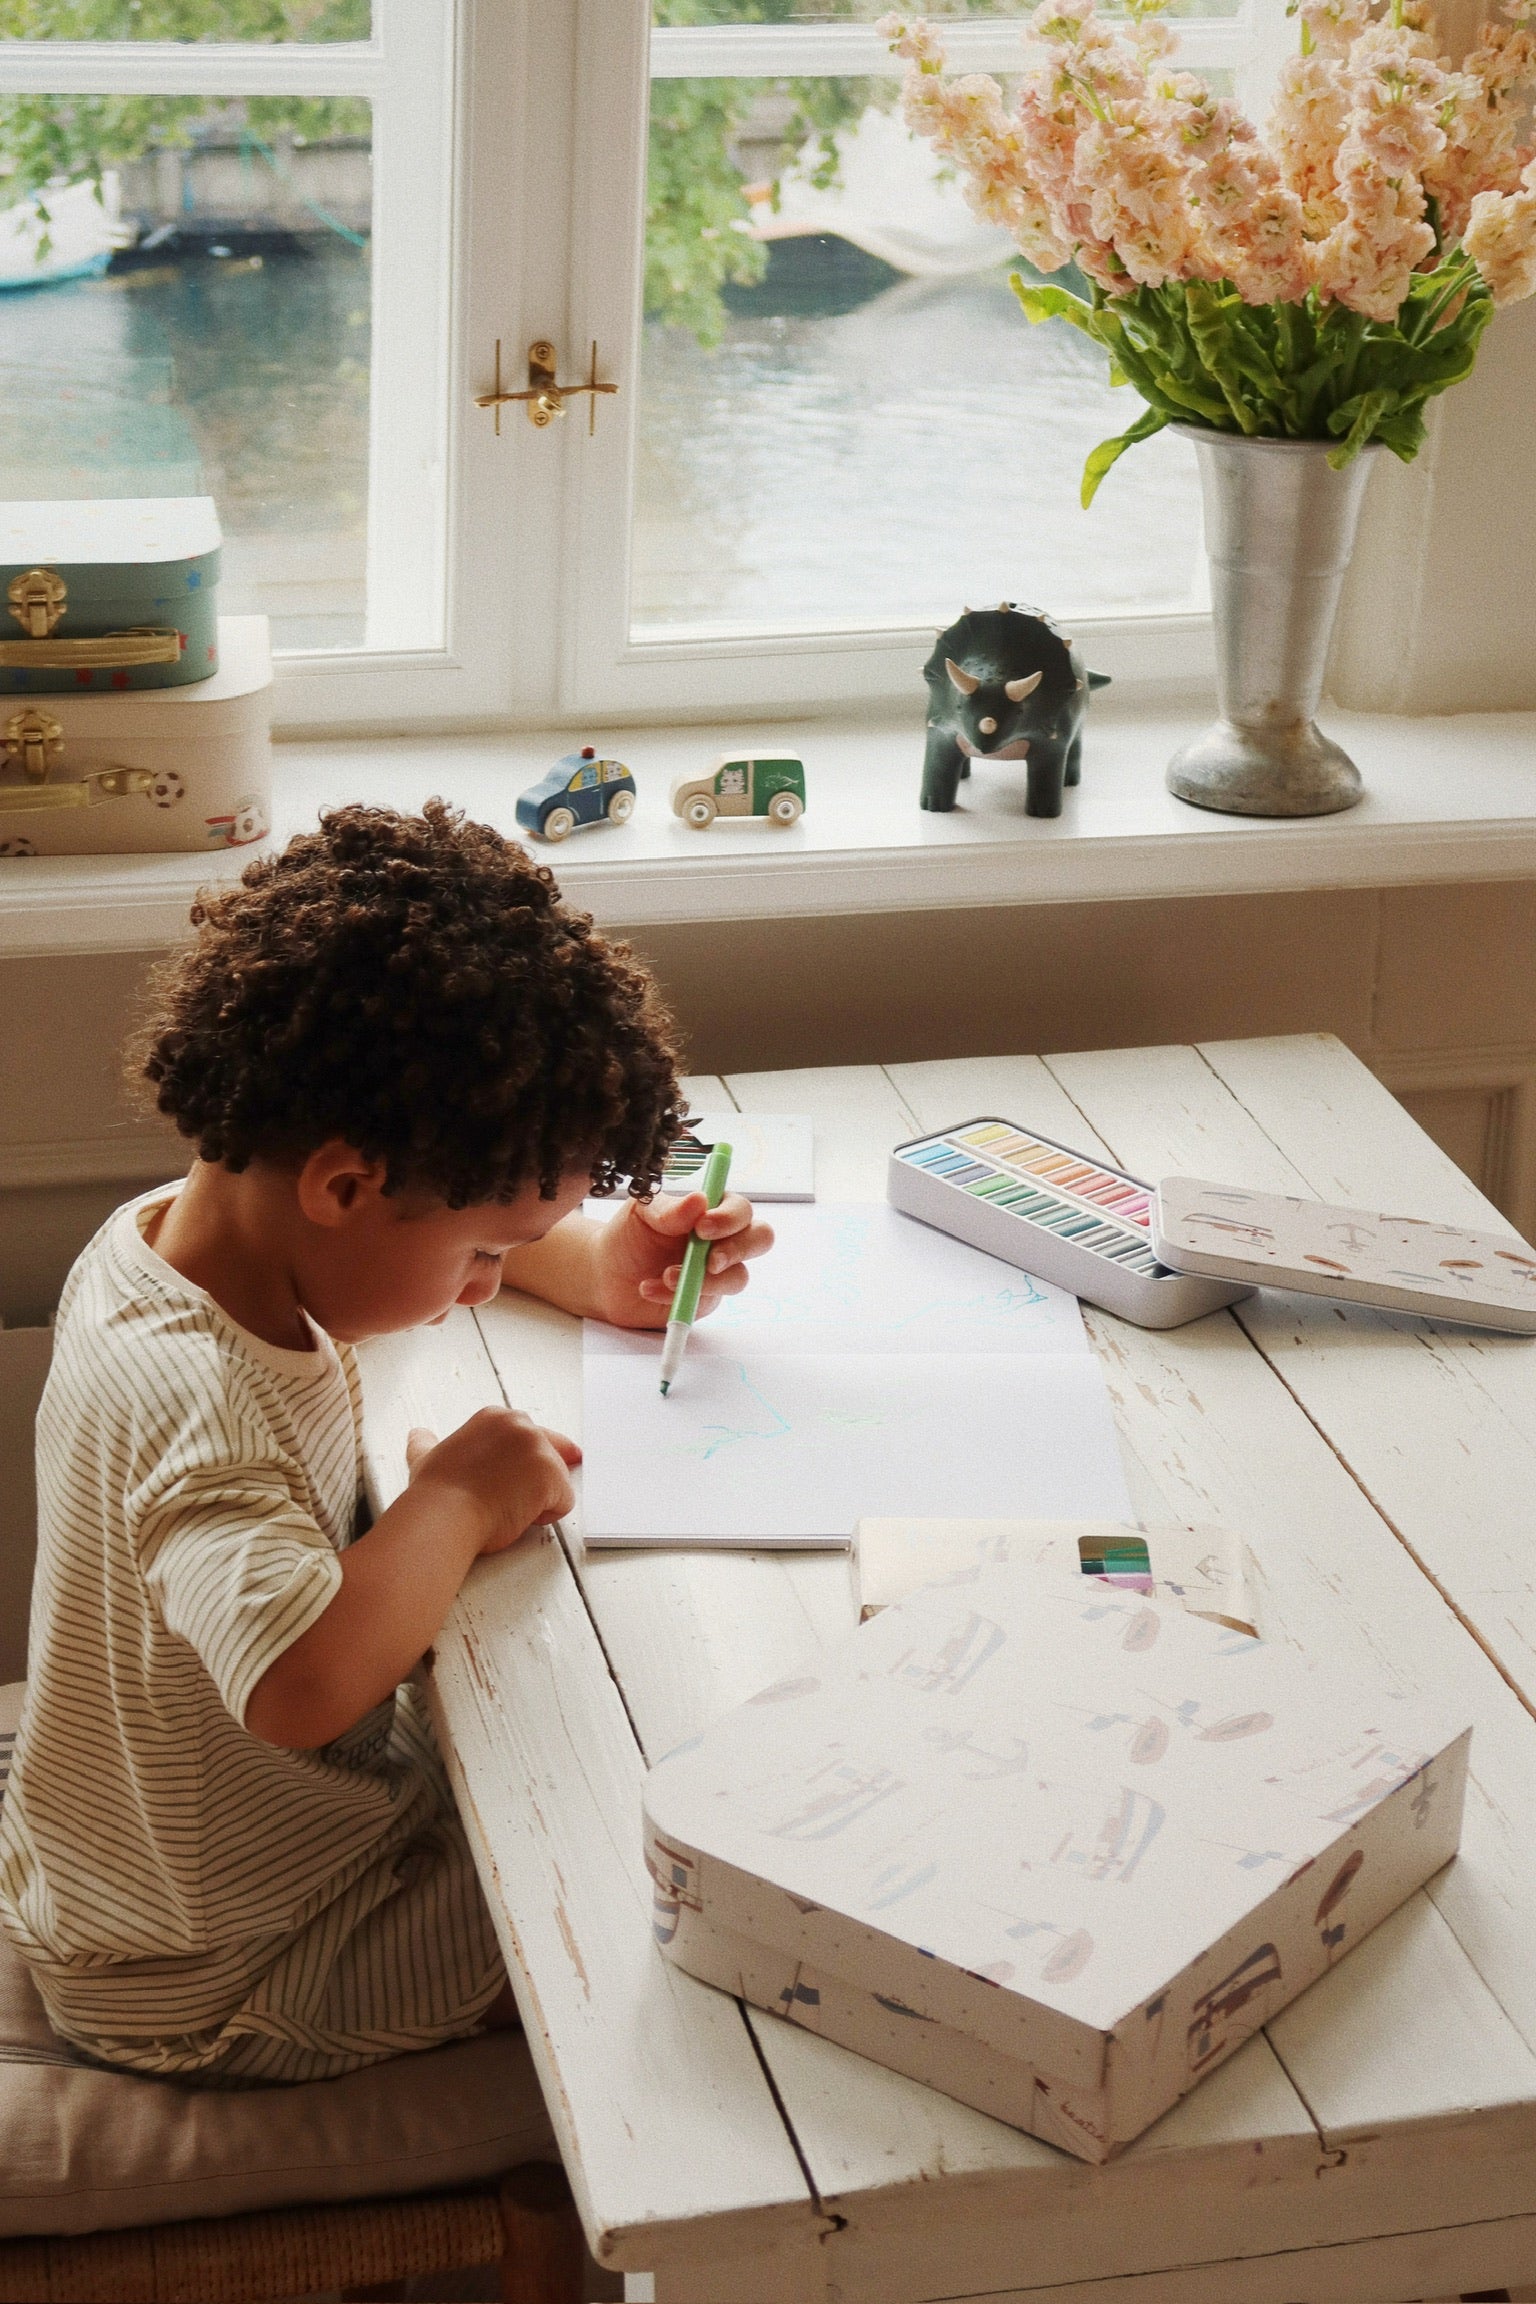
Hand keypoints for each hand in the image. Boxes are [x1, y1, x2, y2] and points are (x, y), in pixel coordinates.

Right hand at [405, 1410, 579, 1555]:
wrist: (444, 1515)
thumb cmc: (436, 1493)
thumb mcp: (427, 1457)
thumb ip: (427, 1444)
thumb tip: (418, 1435)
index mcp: (495, 1418)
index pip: (529, 1437)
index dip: (526, 1463)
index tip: (516, 1478)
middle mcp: (521, 1425)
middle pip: (549, 1455)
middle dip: (535, 1479)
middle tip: (507, 1498)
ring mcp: (539, 1448)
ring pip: (558, 1480)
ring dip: (538, 1500)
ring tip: (503, 1507)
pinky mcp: (552, 1476)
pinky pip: (565, 1502)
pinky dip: (547, 1516)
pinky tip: (516, 1516)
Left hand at [587, 1190, 774, 1329]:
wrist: (607, 1275)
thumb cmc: (629, 1235)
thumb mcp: (642, 1213)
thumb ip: (670, 1209)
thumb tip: (699, 1201)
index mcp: (712, 1209)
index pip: (740, 1209)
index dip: (730, 1218)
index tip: (703, 1227)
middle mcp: (723, 1239)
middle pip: (761, 1238)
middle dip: (739, 1249)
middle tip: (710, 1261)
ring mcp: (719, 1272)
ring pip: (739, 1277)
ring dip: (705, 1280)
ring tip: (665, 1276)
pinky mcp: (707, 1299)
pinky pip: (708, 1300)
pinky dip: (679, 1297)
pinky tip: (650, 1289)